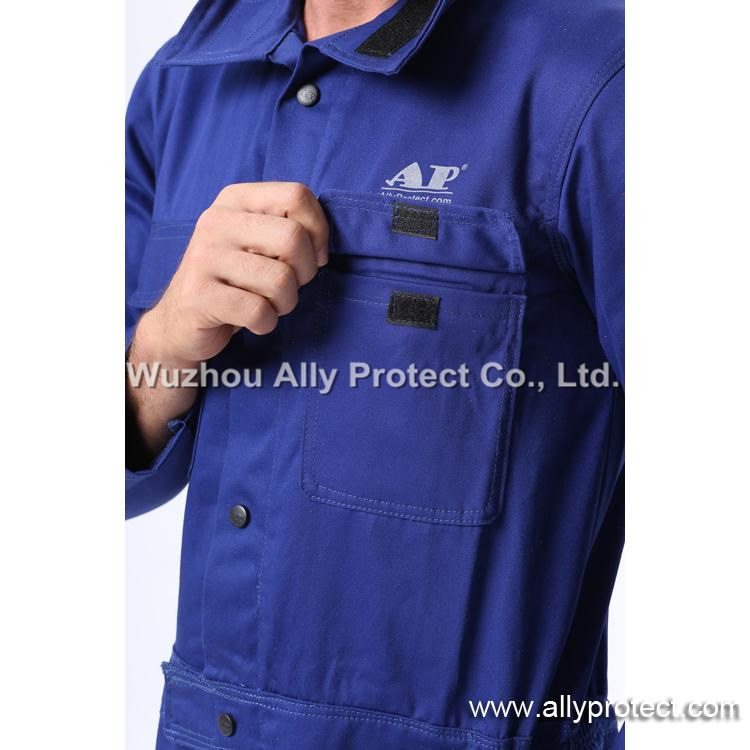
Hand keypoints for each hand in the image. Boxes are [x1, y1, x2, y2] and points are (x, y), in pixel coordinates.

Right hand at [136, 181, 328, 367]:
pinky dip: (266, 323)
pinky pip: (259, 311)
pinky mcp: (198, 295)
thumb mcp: (260, 243)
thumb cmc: (236, 280)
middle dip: (305, 272)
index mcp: (235, 199)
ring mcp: (203, 257)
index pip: (297, 195)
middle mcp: (215, 221)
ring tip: (266, 303)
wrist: (181, 320)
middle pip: (293, 237)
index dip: (319, 232)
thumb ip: (290, 230)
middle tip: (288, 285)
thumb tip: (321, 248)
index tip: (313, 256)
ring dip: (285, 303)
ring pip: (280, 279)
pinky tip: (251, 320)